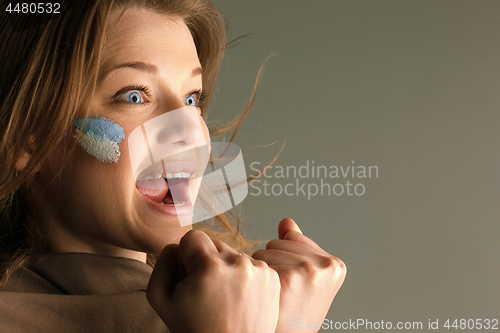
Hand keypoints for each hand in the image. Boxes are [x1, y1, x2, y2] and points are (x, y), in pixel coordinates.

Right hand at [147, 229, 280, 332]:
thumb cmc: (196, 330)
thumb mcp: (161, 299)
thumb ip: (163, 263)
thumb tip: (176, 246)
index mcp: (210, 266)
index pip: (193, 237)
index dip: (185, 257)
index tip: (189, 278)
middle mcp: (238, 263)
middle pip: (215, 244)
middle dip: (206, 262)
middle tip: (206, 292)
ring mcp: (259, 270)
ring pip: (233, 254)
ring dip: (226, 269)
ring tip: (223, 298)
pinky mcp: (272, 278)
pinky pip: (250, 265)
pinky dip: (243, 277)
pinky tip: (238, 299)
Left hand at [252, 218, 346, 332]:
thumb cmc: (293, 313)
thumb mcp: (304, 278)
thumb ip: (297, 246)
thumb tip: (287, 221)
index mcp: (335, 265)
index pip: (292, 237)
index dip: (285, 259)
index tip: (294, 283)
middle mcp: (327, 266)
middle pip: (277, 242)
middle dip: (274, 263)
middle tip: (284, 292)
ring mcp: (310, 271)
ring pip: (265, 251)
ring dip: (264, 271)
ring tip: (277, 295)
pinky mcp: (291, 278)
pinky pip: (260, 263)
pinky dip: (258, 278)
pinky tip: (269, 295)